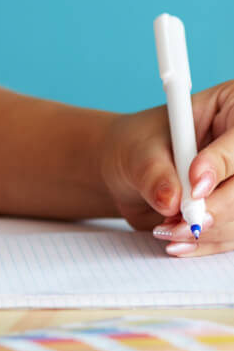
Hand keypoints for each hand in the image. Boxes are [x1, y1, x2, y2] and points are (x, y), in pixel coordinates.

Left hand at [101, 81, 233, 256]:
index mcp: (231, 106)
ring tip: (168, 230)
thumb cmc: (135, 147)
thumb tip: (171, 200)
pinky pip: (231, 235)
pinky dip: (205, 244)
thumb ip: (156, 174)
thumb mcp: (140, 152)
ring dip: (207, 230)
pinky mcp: (233, 210)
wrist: (128, 171)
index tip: (195, 185)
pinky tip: (179, 243)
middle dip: (218, 208)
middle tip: (186, 222)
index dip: (222, 163)